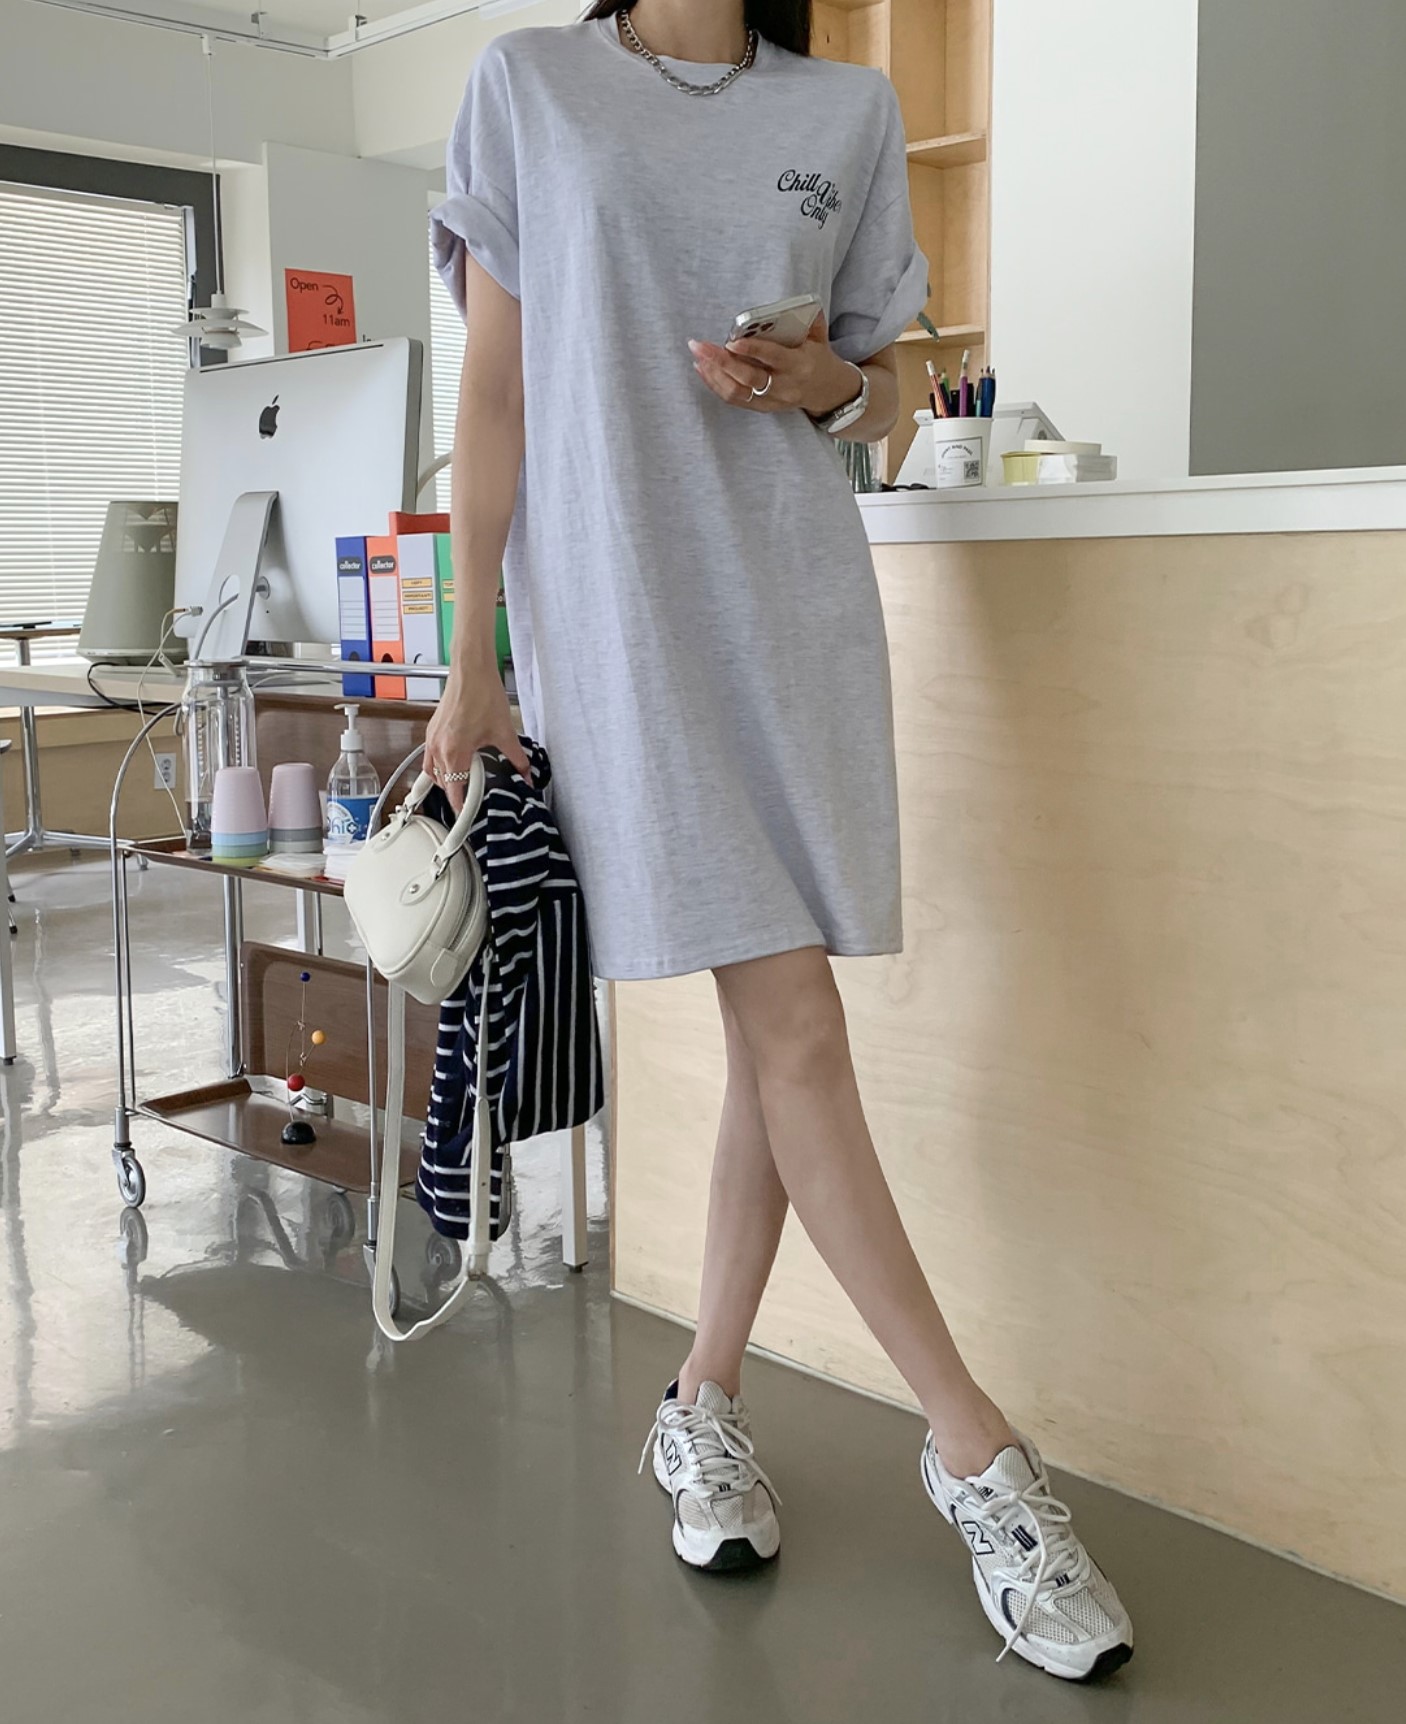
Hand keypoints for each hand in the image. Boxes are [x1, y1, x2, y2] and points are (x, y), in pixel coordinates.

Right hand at [423, 666, 530, 811]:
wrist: (471, 670)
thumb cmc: (483, 694)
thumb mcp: (505, 732)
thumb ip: (517, 759)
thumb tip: (526, 775)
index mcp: (454, 751)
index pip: (454, 791)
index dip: (461, 807)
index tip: (467, 816)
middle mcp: (438, 747)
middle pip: (443, 783)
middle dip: (457, 793)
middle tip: (473, 797)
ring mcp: (432, 738)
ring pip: (433, 771)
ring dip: (447, 780)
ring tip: (464, 781)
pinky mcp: (432, 729)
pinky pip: (430, 757)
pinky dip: (440, 765)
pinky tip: (455, 761)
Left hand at [688, 314, 857, 417]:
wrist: (828, 391)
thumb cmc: (818, 358)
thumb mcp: (820, 337)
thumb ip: (809, 319)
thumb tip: (795, 302)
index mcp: (799, 365)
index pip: (772, 358)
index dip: (751, 350)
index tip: (731, 341)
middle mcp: (783, 386)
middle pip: (747, 377)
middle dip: (720, 361)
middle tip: (699, 346)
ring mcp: (771, 400)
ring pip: (736, 391)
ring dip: (713, 374)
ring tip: (697, 356)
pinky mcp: (761, 407)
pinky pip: (734, 399)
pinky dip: (716, 384)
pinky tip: (703, 369)